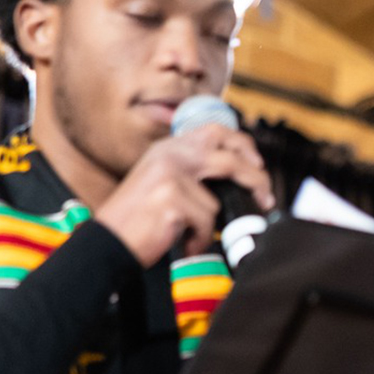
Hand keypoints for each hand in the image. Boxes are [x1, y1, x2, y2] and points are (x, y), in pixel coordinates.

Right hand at [92, 122, 273, 267]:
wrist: (108, 241)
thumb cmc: (138, 219)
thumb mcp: (162, 182)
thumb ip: (192, 172)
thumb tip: (239, 178)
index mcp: (168, 148)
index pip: (215, 131)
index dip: (242, 144)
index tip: (257, 163)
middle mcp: (169, 155)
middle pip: (230, 159)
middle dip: (256, 179)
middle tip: (266, 198)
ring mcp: (170, 175)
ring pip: (216, 202)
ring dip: (207, 227)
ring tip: (189, 235)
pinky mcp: (171, 198)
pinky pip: (205, 223)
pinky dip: (197, 240)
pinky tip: (180, 242)